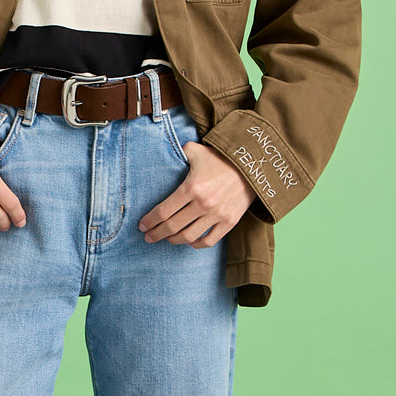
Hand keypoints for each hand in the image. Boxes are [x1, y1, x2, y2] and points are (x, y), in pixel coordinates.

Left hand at [138, 139, 257, 245]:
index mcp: (192, 187)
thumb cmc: (222, 158)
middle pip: (172, 226)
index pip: (164, 211)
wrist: (253, 166)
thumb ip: (179, 152)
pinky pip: (209, 241)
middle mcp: (203, 204)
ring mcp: (217, 215)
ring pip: (189, 236)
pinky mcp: (229, 222)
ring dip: (173, 240)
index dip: (150, 221)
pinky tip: (189, 241)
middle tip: (148, 236)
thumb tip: (168, 151)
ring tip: (166, 239)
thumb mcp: (197, 151)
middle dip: (157, 233)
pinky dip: (196, 244)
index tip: (142, 226)